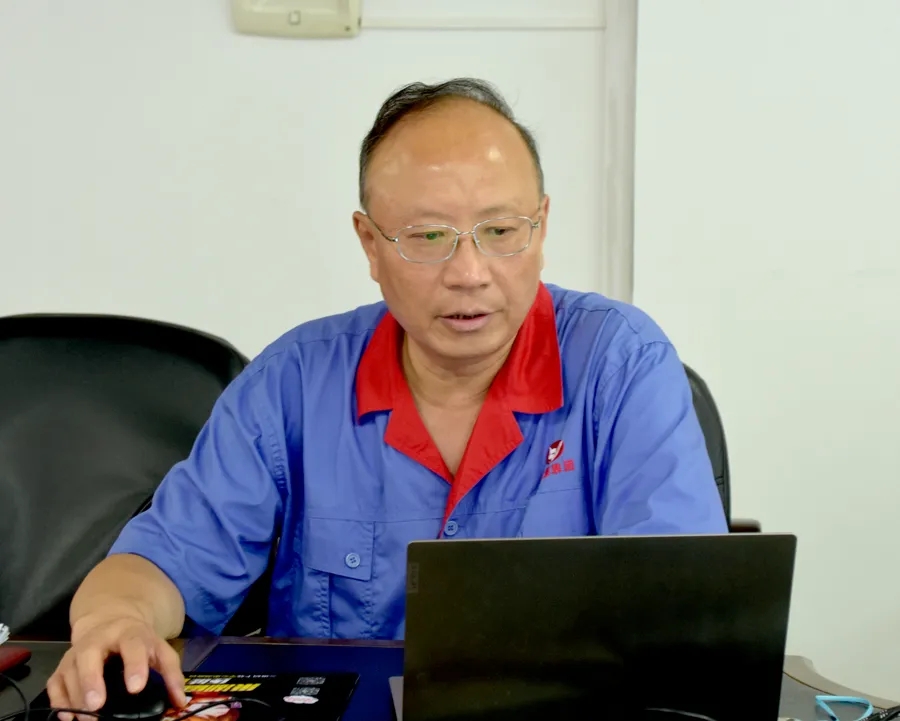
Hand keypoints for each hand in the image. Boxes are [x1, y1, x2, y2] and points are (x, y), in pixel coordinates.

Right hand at [47, 612, 186, 720]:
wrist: (109, 619)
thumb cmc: (137, 640)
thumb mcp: (159, 649)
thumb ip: (171, 673)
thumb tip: (180, 702)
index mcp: (128, 633)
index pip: (132, 645)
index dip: (134, 666)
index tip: (135, 688)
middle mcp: (98, 639)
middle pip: (89, 655)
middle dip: (91, 680)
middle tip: (96, 705)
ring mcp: (77, 652)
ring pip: (69, 672)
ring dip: (75, 697)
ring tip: (86, 719)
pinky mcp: (62, 665)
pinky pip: (55, 683)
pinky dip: (58, 701)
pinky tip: (68, 717)